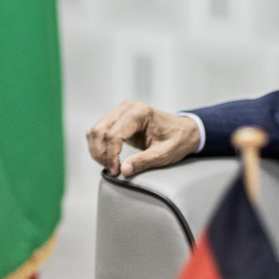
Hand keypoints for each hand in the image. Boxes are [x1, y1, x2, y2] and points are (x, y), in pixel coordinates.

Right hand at [86, 101, 202, 177]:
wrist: (184, 131)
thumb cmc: (177, 140)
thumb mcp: (164, 154)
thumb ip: (144, 161)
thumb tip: (123, 170)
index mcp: (140, 113)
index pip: (114, 134)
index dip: (111, 155)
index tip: (116, 171)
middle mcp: (127, 108)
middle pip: (100, 131)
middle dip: (101, 154)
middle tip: (112, 170)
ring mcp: (120, 111)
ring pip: (95, 131)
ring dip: (97, 150)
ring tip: (109, 166)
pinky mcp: (117, 118)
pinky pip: (99, 131)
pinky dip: (98, 146)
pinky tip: (108, 158)